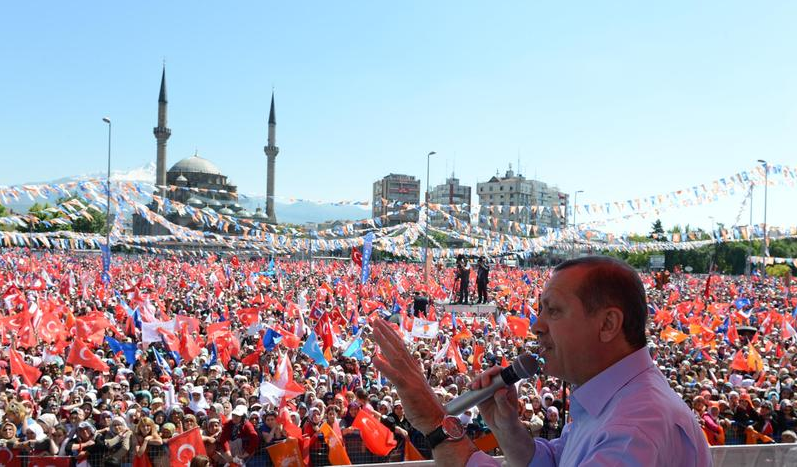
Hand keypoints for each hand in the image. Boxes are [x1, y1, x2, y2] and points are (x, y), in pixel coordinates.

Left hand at [372, 319, 444, 433]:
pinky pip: (395, 376)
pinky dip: (385, 367)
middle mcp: (413, 370)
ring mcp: (411, 379)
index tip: (383, 325)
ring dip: (384, 342)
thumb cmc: (425, 408)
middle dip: (386, 332)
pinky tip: (374, 359)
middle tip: (375, 320)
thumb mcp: (413, 389)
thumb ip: (403, 378)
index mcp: (414, 370)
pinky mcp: (408, 390)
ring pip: (396, 356)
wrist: (438, 422)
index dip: (392, 335)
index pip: (402, 348)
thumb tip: (392, 370)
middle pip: (399, 347)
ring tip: (374, 330)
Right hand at [470, 365, 522, 433]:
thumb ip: (503, 401)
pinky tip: (469, 387)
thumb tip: (501, 390)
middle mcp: (497, 385)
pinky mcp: (480, 395)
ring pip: (481, 380)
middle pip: (490, 374)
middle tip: (482, 385)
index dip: (495, 371)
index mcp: (507, 386)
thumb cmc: (508, 419)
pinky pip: (474, 388)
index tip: (491, 376)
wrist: (501, 428)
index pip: (502, 373)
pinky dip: (471, 386)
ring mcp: (488, 390)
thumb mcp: (507, 412)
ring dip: (476, 381)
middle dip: (484, 376)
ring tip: (474, 387)